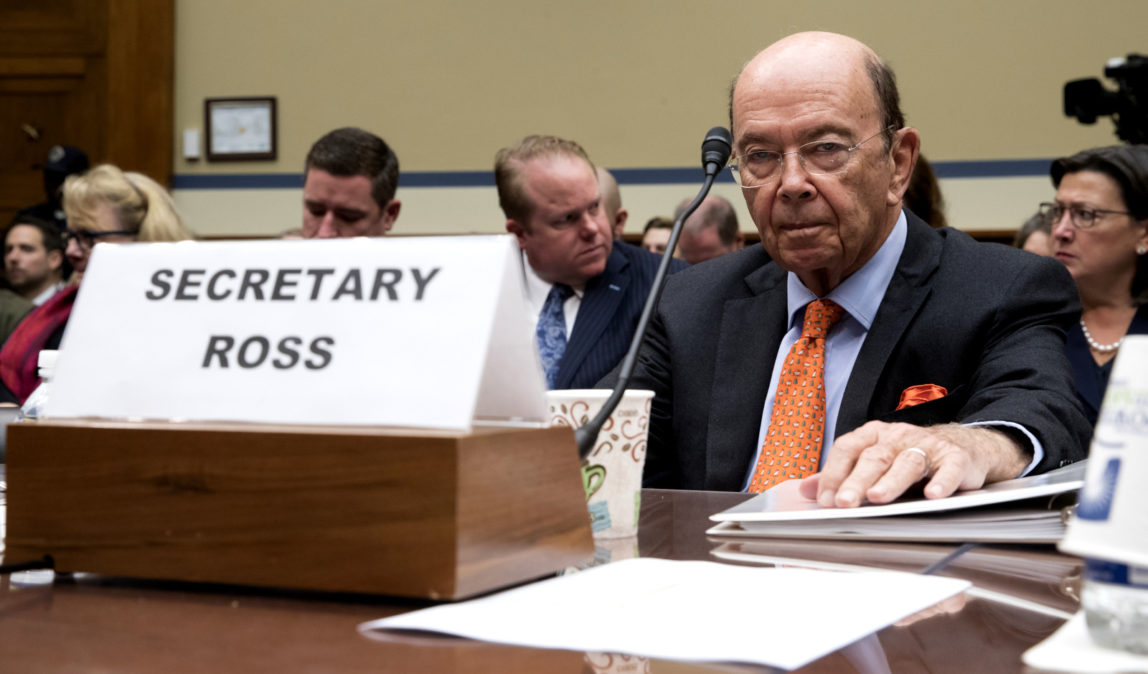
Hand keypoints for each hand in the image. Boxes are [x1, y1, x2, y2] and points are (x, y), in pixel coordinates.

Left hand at [797, 421, 1028, 507]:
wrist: (963, 447)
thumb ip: (840, 475)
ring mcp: (927, 445)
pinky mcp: (956, 457)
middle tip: (843, 503)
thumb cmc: (908, 457)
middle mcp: (898, 436)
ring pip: (907, 462)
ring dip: (891, 481)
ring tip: (877, 498)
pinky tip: (933, 495)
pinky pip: (949, 468)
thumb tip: (805, 490)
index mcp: (873, 435)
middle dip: (856, 481)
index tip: (824, 500)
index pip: (847, 449)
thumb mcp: (872, 461)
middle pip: (874, 457)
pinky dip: (942, 481)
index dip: (833, 473)